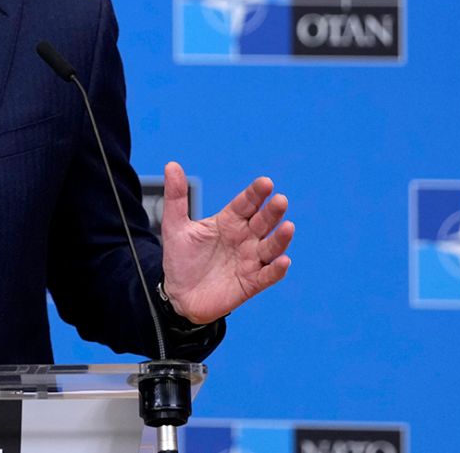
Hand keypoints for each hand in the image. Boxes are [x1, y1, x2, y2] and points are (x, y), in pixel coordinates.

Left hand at [160, 162, 292, 324]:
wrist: (178, 295)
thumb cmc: (181, 259)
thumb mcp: (175, 226)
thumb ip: (176, 196)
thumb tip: (171, 164)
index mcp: (229, 222)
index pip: (246, 204)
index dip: (256, 194)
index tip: (265, 183)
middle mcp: (244, 239)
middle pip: (263, 222)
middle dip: (272, 212)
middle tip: (280, 200)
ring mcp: (250, 260)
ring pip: (270, 247)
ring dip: (280, 238)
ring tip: (288, 227)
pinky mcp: (251, 283)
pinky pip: (268, 275)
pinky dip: (277, 269)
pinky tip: (283, 261)